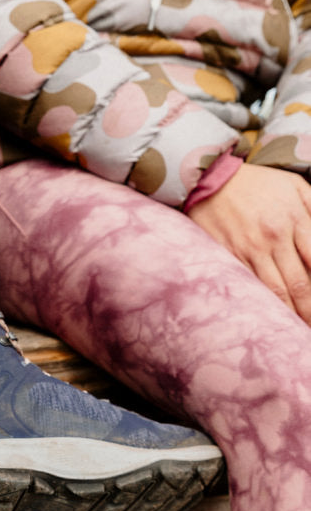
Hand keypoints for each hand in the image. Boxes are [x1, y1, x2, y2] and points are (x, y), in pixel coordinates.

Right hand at [188, 162, 310, 323]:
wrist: (210, 178)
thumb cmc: (258, 183)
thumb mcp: (295, 187)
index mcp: (294, 220)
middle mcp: (273, 238)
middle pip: (300, 285)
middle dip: (310, 310)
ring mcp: (247, 250)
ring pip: (275, 292)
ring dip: (289, 316)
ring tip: (297, 331)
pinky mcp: (227, 257)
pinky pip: (248, 287)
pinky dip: (261, 307)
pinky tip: (268, 320)